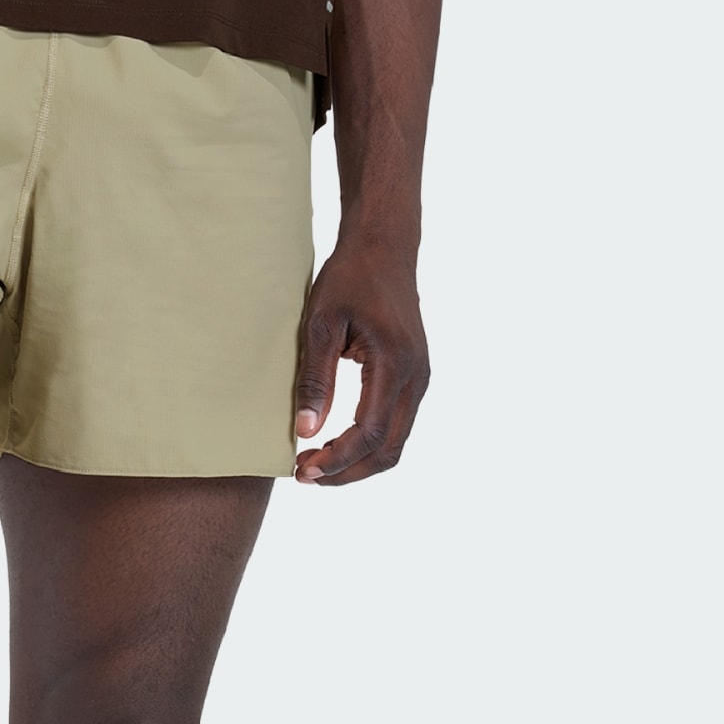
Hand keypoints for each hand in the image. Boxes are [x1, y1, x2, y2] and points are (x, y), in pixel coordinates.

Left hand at [293, 241, 430, 484]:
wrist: (384, 248)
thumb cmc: (350, 279)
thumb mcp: (321, 325)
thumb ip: (314, 380)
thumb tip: (306, 431)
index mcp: (394, 363)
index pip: (368, 434)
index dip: (336, 460)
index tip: (303, 470)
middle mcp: (416, 377)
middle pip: (387, 450)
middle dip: (346, 471)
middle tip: (305, 476)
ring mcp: (420, 379)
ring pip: (394, 443)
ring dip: (357, 462)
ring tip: (316, 463)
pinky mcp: (414, 378)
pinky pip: (395, 426)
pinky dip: (367, 444)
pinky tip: (335, 442)